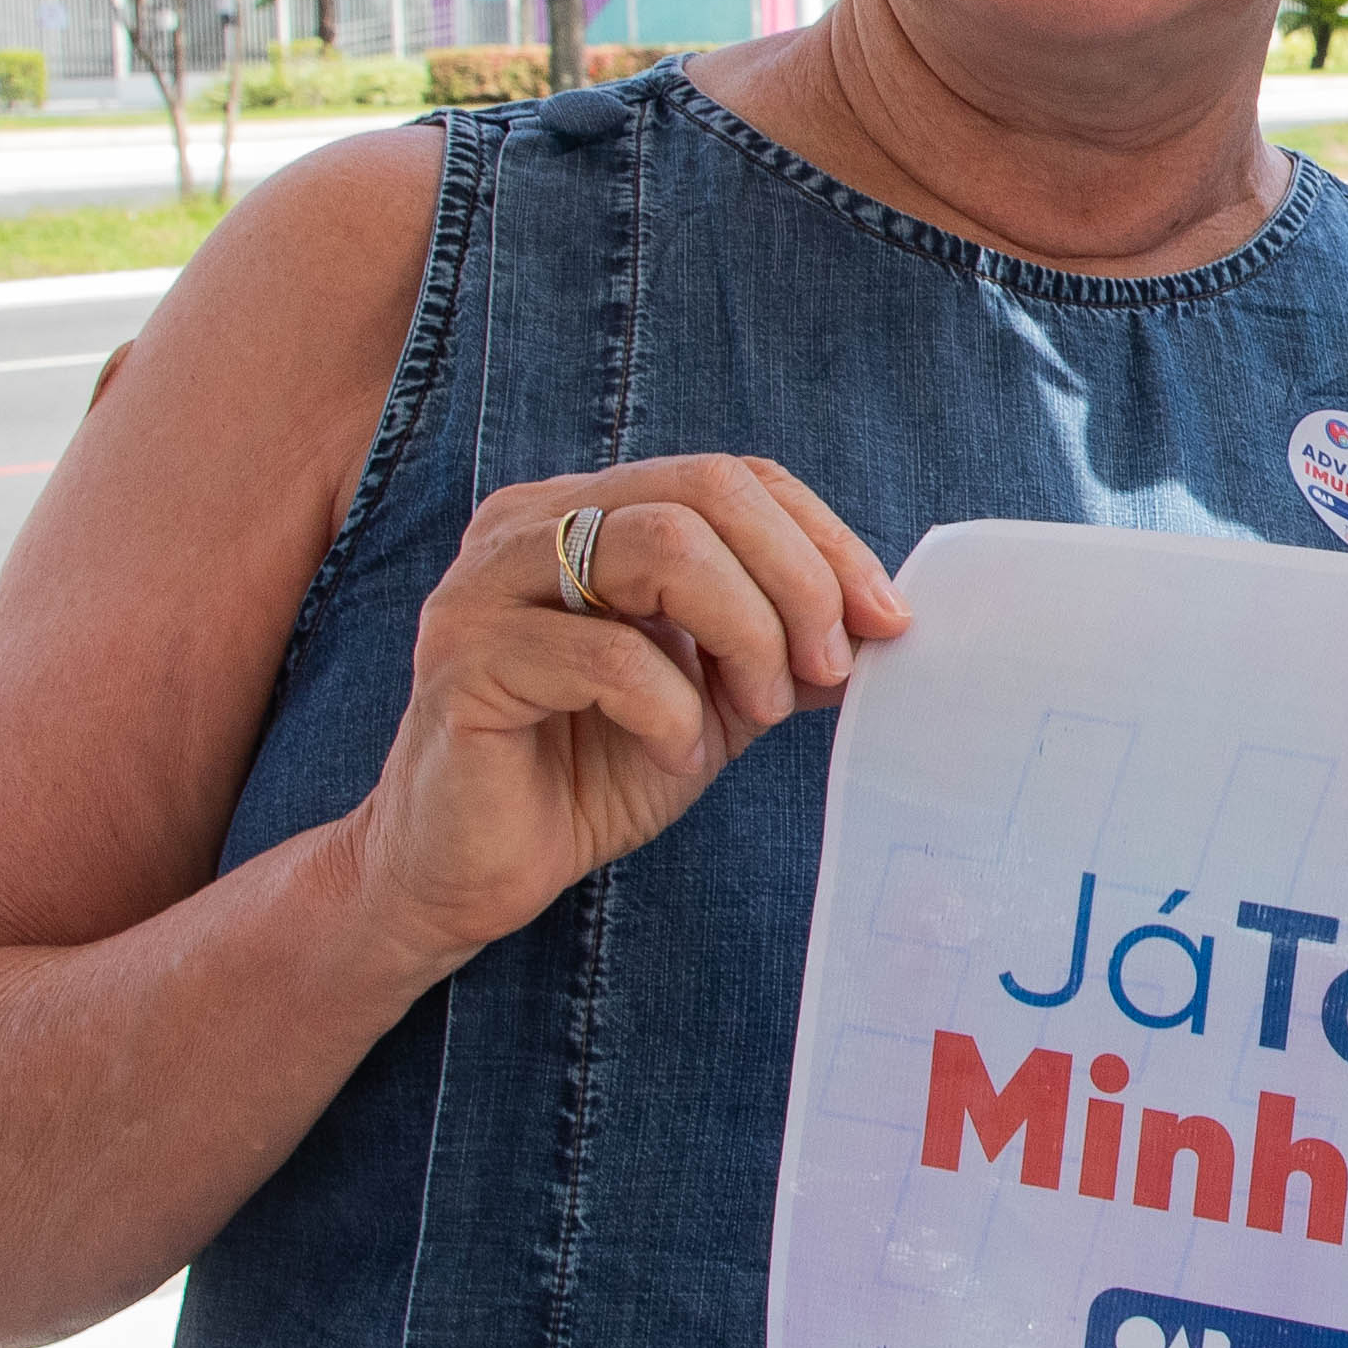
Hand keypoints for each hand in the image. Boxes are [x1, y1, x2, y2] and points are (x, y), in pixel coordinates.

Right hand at [334, 456, 908, 966]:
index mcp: (586, 511)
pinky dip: (671, 712)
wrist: (467, 871)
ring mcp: (486, 582)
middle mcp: (528, 522)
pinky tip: (676, 758)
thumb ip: (777, 646)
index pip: (730, 477)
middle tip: (827, 671)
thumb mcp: (711, 698)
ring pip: (662, 547)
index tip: (884, 620)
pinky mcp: (463, 658)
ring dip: (744, 634)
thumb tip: (877, 619)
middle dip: (797, 580)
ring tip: (754, 711)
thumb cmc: (585, 774)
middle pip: (704, 491)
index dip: (822, 539)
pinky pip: (609, 657)